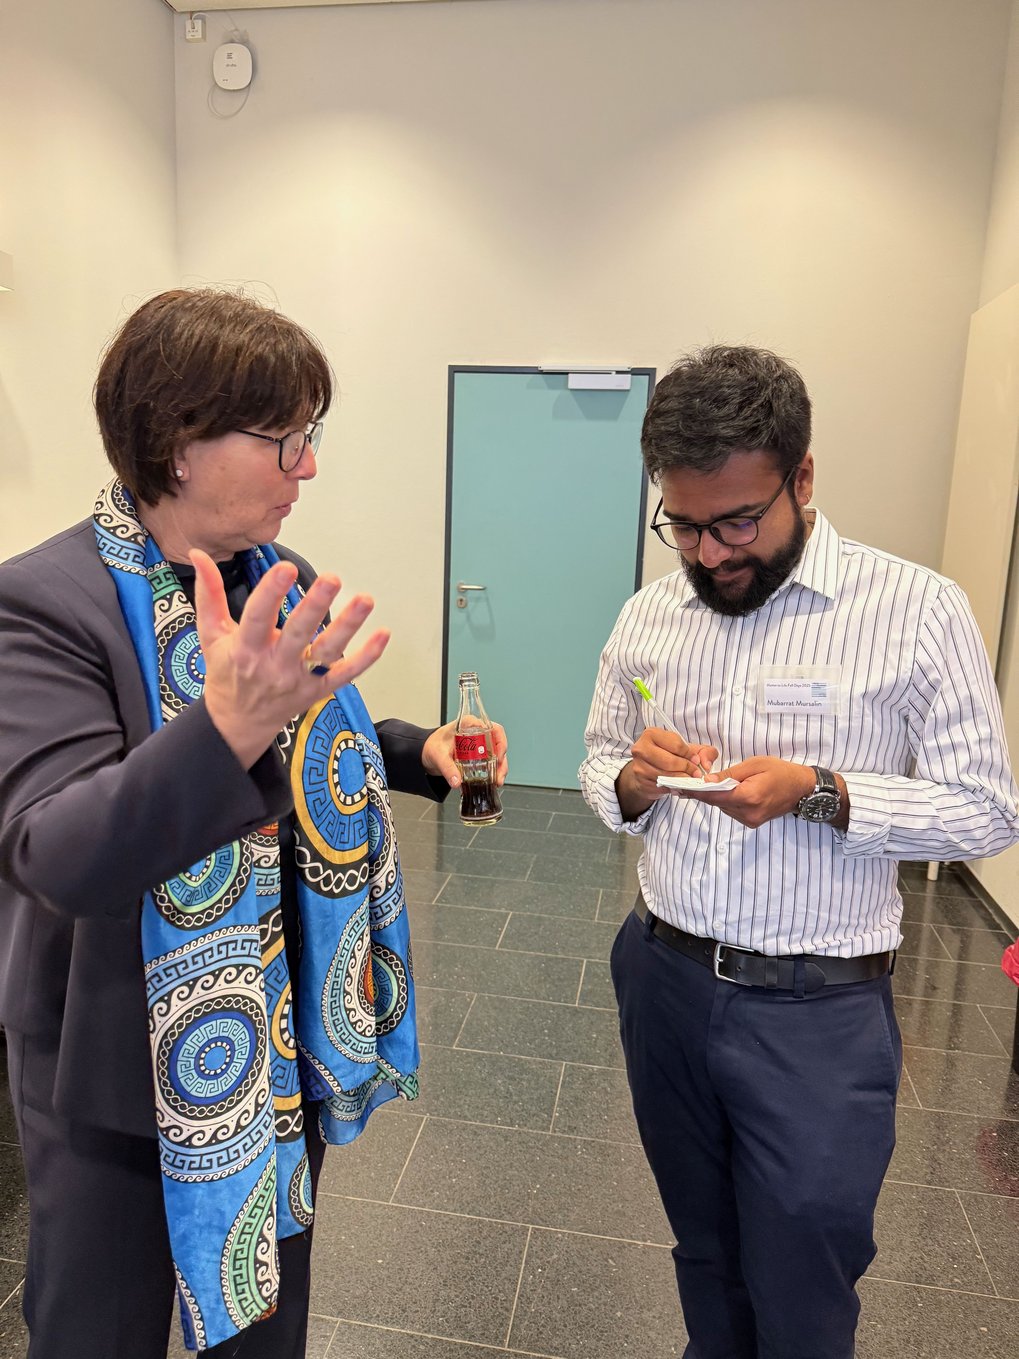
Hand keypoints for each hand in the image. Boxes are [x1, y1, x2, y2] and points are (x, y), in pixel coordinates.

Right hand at [192, 549, 389, 769]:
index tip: (285, 568)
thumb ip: (208, 593)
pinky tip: (383, 634)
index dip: (271, 592)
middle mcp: (274, 665)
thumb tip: (198, 555)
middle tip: (332, 578)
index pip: (257, 617)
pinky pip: (345, 674)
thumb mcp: (210, 634)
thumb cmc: (226, 672)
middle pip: (298, 633)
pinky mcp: (318, 690)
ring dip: (348, 626)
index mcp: (246, 649)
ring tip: (365, 599)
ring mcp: (299, 679)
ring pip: (327, 652)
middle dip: (315, 605)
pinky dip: (366, 657)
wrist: (237, 723)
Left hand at [422, 721, 508, 787]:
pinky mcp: (478, 754)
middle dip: (502, 760)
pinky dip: (494, 771)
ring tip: (498, 781)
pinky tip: (493, 780)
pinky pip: (491, 761)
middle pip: (498, 743)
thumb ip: (447, 768)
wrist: (426, 753)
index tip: (498, 757)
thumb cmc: (432, 746)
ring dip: (500, 768)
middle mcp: (477, 732)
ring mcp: (479, 744)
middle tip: (499, 774)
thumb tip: (457, 781)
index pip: (492, 729)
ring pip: (497, 753)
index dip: (499, 743)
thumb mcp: (439, 756)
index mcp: (469, 725)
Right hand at [616, 726, 718, 818]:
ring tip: (689, 779)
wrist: (648, 770)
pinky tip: (679, 785)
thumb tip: (707, 764)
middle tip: (696, 773)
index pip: (676, 744)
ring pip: (666, 775)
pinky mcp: (641, 781)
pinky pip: (661, 785)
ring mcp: (639, 766)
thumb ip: (705, 752)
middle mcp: (641, 748)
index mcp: (651, 734)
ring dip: (681, 779)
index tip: (696, 760)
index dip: (690, 754)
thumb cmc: (669, 756)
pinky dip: (673, 786)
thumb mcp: (688, 749)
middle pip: (670, 761)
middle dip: (687, 768)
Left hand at [684, 756, 816, 827]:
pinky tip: (730, 791)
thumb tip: (708, 780)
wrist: (802, 789)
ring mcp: (750, 820)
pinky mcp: (752, 822)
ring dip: (717, 797)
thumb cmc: (780, 772)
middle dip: (705, 792)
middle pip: (717, 803)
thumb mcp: (755, 764)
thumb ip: (730, 774)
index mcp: (749, 796)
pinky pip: (732, 811)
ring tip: (714, 783)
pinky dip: (727, 801)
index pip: (714, 796)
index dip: (696, 791)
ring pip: (723, 808)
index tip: (679, 787)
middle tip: (691, 781)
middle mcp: (748, 813)